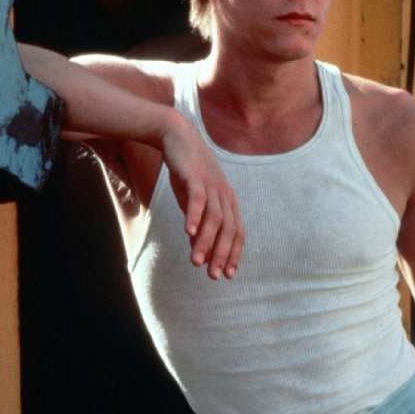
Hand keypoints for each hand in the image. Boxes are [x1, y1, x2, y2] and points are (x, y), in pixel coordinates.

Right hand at [161, 115, 243, 279]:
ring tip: (196, 262)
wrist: (177, 137)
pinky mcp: (195, 176)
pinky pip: (197, 200)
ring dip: (205, 242)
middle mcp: (224, 195)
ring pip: (213, 219)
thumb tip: (199, 250)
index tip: (227, 275)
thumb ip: (198, 225)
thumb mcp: (194, 202)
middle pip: (228, 230)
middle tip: (213, 276)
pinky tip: (187, 233)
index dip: (233, 254)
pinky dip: (194, 216)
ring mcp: (212, 185)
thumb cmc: (187, 173)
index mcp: (228, 202)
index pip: (237, 233)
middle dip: (221, 254)